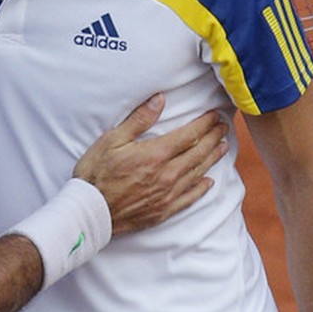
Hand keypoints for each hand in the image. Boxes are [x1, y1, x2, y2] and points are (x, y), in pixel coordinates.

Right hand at [73, 94, 227, 235]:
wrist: (89, 212)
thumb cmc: (96, 173)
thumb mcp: (111, 140)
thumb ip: (139, 120)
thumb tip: (159, 100)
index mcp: (155, 154)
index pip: (189, 135)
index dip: (204, 124)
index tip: (214, 115)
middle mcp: (167, 175)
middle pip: (197, 153)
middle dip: (213, 137)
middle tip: (224, 127)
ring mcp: (167, 195)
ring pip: (197, 173)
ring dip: (212, 159)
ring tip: (223, 147)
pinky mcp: (163, 211)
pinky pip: (189, 198)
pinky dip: (201, 189)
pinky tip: (209, 182)